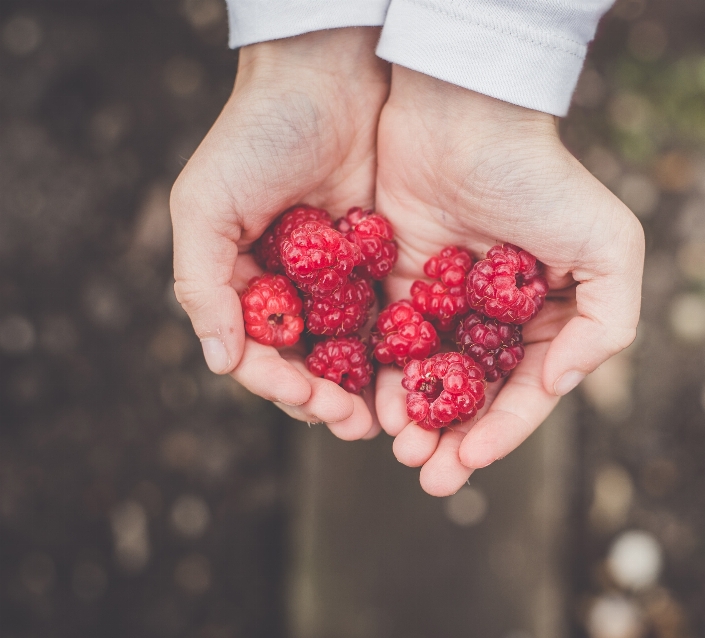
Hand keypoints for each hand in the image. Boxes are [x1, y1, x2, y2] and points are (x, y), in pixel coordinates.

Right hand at [170, 29, 387, 438]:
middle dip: (329, 400)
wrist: (329, 78)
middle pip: (309, 363)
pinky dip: (403, 348)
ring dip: (368, 388)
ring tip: (390, 418)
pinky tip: (421, 371)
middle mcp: (292, 289)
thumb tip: (219, 361)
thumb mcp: (205, 204)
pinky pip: (394, 315)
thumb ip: (202, 283)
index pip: (258, 352)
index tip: (310, 401)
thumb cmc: (256, 136)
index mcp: (244, 283)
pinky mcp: (384, 262)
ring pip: (353, 349)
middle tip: (357, 425)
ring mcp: (340, 280)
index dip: (280, 384)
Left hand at [374, 67, 645, 494]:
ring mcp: (446, 302)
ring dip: (415, 420)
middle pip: (474, 396)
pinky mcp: (398, 283)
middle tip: (429, 475)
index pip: (526, 391)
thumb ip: (607, 325)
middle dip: (453, 440)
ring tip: (401, 449)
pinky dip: (382, 378)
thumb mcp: (610, 247)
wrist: (463, 114)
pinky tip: (373, 405)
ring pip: (428, 379)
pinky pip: (389, 343)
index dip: (502, 432)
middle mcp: (497, 317)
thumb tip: (556, 386)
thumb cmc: (542, 178)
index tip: (471, 461)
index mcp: (548, 316)